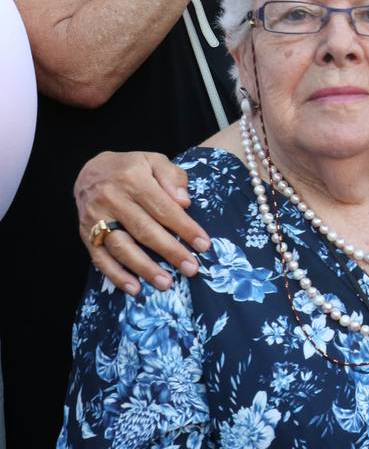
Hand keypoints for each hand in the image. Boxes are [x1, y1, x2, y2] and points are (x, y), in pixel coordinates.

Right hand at [75, 151, 208, 294]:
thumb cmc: (131, 168)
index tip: (203, 245)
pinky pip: (100, 258)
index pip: (163, 208)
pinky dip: (116, 275)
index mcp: (133, 179)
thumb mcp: (155, 161)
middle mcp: (112, 199)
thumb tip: (184, 202)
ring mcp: (96, 218)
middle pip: (144, 230)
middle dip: (170, 251)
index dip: (184, 228)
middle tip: (191, 269)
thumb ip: (172, 177)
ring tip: (166, 284)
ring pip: (122, 247)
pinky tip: (134, 288)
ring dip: (144, 268)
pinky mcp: (85, 234)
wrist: (89, 171)